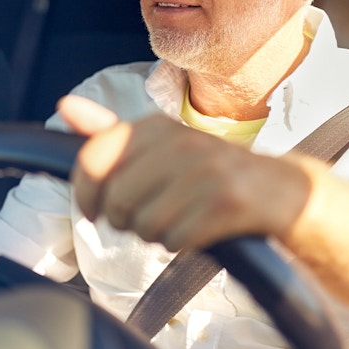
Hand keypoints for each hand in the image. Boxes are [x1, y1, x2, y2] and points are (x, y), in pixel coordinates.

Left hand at [58, 95, 310, 249]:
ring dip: (156, 234)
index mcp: (156, 127)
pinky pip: (176, 240)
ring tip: (178, 220)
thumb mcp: (158, 146)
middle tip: (144, 218)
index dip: (85, 193)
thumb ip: (109, 133)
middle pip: (116, 200)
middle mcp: (180, 142)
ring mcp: (207, 171)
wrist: (283, 192)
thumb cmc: (208, 173)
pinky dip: (181, 243)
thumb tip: (65, 105)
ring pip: (144, 225)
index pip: (92, 159)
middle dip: (124, 221)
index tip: (93, 209)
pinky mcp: (229, 203)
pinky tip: (198, 230)